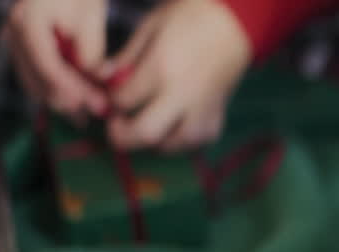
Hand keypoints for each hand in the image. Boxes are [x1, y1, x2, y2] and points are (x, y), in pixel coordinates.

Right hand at [5, 0, 108, 117]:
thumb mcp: (90, 18)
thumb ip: (91, 51)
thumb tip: (95, 82)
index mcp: (27, 23)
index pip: (47, 67)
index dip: (72, 90)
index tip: (96, 103)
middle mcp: (13, 35)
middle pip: (39, 81)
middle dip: (72, 100)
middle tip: (101, 110)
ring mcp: (14, 44)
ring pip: (36, 86)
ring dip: (66, 100)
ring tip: (95, 108)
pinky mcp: (22, 51)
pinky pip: (37, 79)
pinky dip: (59, 91)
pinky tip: (83, 100)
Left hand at [102, 0, 250, 150]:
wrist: (234, 23)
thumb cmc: (190, 18)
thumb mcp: (150, 27)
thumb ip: (126, 57)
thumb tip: (104, 78)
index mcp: (162, 69)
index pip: (124, 101)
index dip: (111, 102)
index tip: (110, 96)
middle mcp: (183, 95)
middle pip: (146, 133)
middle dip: (123, 136)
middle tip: (115, 128)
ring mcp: (203, 110)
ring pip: (172, 145)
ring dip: (152, 142)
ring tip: (143, 127)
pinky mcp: (218, 117)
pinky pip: (195, 143)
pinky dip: (178, 141)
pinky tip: (170, 128)